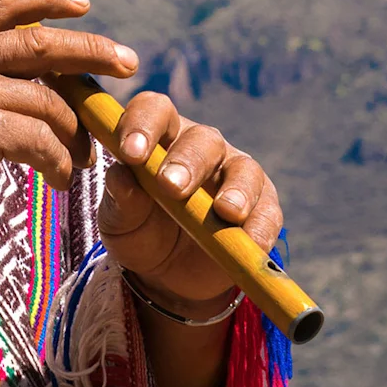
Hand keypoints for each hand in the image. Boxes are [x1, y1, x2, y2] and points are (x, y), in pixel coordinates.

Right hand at [0, 0, 139, 228]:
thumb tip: (9, 67)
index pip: (2, 3)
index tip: (82, 4)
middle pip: (41, 44)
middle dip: (92, 52)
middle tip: (128, 63)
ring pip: (49, 103)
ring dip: (76, 132)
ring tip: (84, 157)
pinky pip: (41, 143)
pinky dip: (60, 163)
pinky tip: (61, 179)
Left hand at [98, 92, 284, 311]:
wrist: (167, 275)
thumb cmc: (139, 232)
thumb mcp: (120, 220)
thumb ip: (121, 198)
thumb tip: (119, 176)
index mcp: (160, 138)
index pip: (155, 110)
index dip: (143, 124)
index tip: (130, 154)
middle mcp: (201, 148)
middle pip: (203, 139)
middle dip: (187, 161)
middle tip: (170, 186)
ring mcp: (235, 175)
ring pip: (244, 169)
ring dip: (236, 189)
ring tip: (225, 212)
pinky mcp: (262, 208)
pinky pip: (267, 212)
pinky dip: (260, 227)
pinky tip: (252, 242)